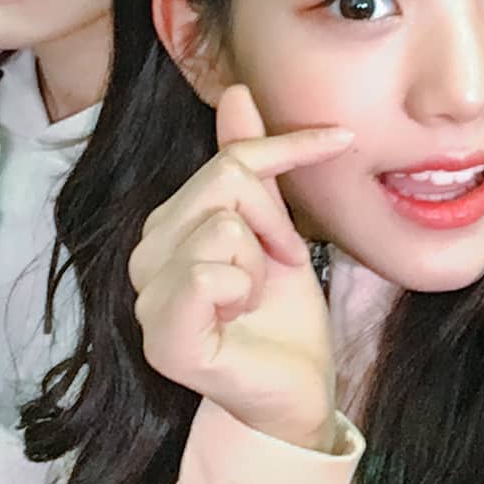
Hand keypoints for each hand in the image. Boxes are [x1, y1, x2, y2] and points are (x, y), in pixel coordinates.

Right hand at [128, 85, 352, 449]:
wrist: (299, 391)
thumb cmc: (284, 317)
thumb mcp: (275, 228)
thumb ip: (250, 164)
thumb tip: (235, 92)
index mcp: (165, 228)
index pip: (227, 160)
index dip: (286, 150)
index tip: (339, 141)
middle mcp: (143, 259)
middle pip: (224, 184)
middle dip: (272, 224)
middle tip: (275, 268)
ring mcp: (147, 300)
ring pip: (222, 227)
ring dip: (259, 266)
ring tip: (252, 300)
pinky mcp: (165, 339)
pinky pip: (208, 275)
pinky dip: (242, 291)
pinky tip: (239, 317)